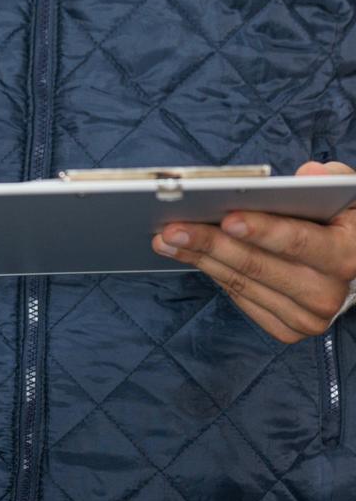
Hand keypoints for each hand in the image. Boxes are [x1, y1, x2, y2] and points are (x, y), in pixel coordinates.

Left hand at [151, 161, 355, 342]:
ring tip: (164, 238)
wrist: (346, 264)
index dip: (262, 230)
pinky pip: (239, 298)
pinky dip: (210, 274)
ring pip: (241, 283)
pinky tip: (187, 255)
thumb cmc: (334, 220)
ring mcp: (307, 316)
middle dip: (210, 243)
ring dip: (199, 258)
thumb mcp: (343, 194)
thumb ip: (331, 178)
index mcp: (345, 254)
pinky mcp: (286, 328)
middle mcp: (328, 292)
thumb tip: (310, 172)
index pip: (299, 241)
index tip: (226, 218)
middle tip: (172, 228)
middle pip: (258, 265)